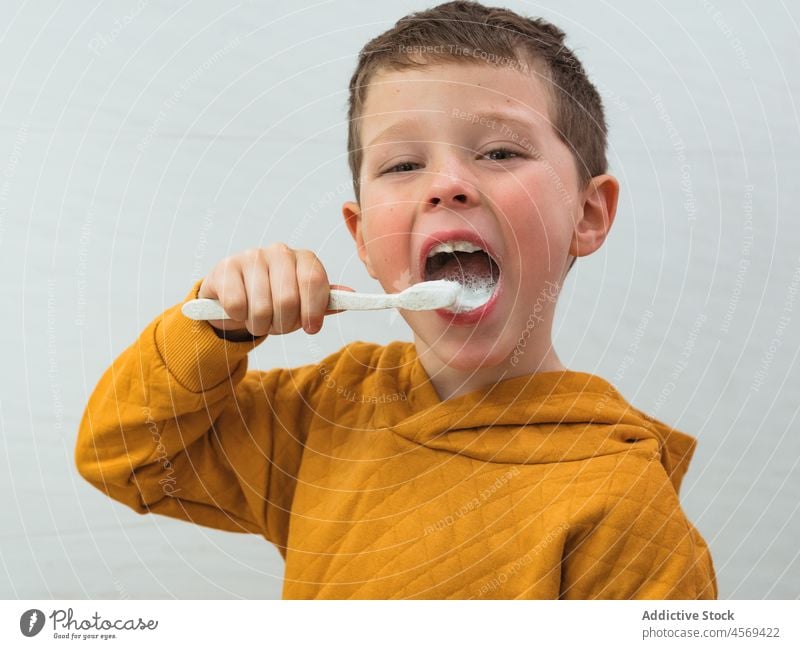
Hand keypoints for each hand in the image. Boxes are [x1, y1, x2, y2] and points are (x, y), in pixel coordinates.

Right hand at [197, 244, 351, 337]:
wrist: (235, 295)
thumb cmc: (275, 300)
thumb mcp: (304, 302)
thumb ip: (325, 301)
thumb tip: (351, 296)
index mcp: (303, 258)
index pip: (315, 281)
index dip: (314, 310)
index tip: (310, 328)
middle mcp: (279, 252)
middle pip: (288, 300)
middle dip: (283, 323)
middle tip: (277, 325)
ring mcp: (251, 257)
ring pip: (261, 308)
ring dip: (260, 324)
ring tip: (258, 319)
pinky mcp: (225, 268)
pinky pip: (237, 305)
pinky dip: (239, 317)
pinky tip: (239, 310)